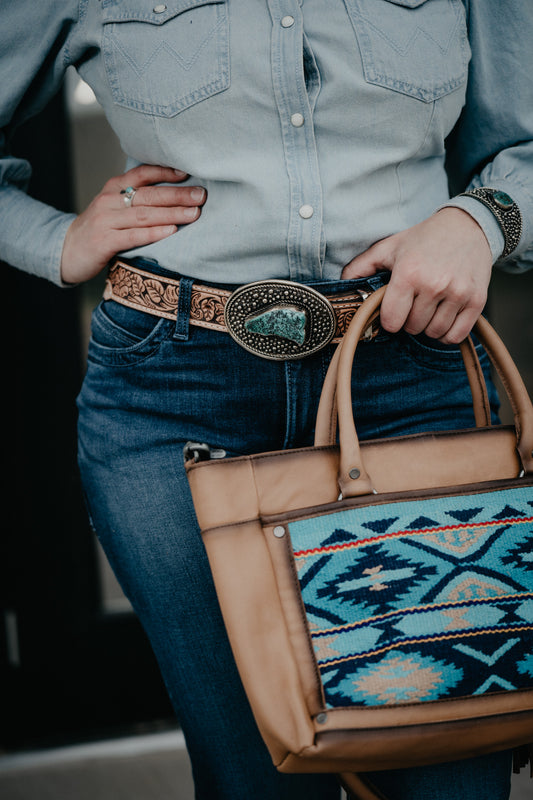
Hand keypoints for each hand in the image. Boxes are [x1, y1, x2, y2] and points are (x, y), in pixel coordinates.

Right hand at [60, 165, 205, 283]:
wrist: (67, 251)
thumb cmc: (101, 229)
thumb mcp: (114, 207)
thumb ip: (137, 199)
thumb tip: (174, 193)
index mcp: (114, 189)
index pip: (142, 174)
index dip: (165, 172)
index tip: (188, 173)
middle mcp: (109, 201)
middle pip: (148, 195)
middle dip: (178, 194)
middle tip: (201, 195)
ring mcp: (106, 221)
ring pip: (144, 214)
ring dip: (172, 213)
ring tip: (194, 213)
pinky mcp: (104, 242)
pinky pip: (133, 236)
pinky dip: (154, 233)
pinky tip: (171, 232)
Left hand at [341, 208, 492, 342]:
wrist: (468, 226)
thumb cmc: (425, 238)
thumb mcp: (389, 247)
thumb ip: (362, 266)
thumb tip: (341, 285)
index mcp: (409, 273)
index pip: (392, 321)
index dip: (390, 320)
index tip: (394, 311)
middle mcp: (434, 285)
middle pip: (413, 328)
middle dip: (410, 320)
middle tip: (415, 303)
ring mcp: (457, 293)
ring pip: (434, 333)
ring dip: (429, 327)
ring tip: (429, 308)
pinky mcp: (476, 300)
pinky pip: (456, 335)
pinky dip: (447, 333)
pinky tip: (444, 318)